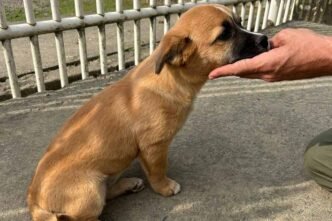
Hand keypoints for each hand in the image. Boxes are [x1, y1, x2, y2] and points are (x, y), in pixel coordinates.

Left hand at [209, 29, 331, 81]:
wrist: (326, 59)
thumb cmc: (310, 48)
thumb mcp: (285, 37)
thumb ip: (270, 42)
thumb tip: (265, 46)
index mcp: (267, 64)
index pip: (239, 69)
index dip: (224, 72)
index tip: (213, 75)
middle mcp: (268, 74)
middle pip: (243, 73)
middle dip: (230, 70)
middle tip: (219, 68)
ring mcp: (274, 77)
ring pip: (251, 74)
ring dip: (241, 70)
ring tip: (232, 65)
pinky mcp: (279, 77)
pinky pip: (260, 74)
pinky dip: (251, 69)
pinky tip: (251, 63)